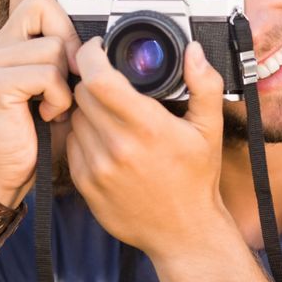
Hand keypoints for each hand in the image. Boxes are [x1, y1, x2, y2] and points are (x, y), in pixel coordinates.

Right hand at [0, 0, 92, 205]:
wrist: (7, 174)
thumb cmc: (40, 133)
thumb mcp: (66, 88)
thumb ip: (77, 60)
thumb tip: (105, 40)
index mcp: (18, 39)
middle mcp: (1, 43)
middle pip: (42, 2)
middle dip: (71, 37)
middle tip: (72, 75)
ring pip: (51, 42)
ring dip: (66, 78)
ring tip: (57, 104)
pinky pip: (45, 72)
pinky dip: (58, 97)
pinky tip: (48, 115)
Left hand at [67, 36, 229, 261]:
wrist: (183, 232)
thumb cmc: (196, 179)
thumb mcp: (209, 129)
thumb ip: (204, 85)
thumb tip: (194, 51)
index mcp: (147, 128)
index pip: (99, 79)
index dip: (91, 55)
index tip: (97, 48)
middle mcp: (118, 147)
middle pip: (82, 93)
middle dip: (93, 80)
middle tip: (109, 81)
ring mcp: (97, 168)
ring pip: (75, 118)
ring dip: (87, 109)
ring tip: (111, 113)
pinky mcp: (85, 184)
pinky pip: (72, 144)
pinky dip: (84, 135)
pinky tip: (105, 139)